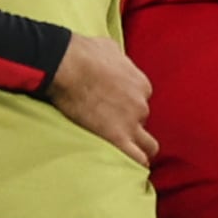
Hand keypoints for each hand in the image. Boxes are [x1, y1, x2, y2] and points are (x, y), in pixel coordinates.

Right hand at [46, 33, 156, 165]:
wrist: (69, 66)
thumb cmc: (84, 53)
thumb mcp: (109, 48)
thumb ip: (118, 58)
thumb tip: (113, 58)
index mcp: (141, 84)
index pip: (142, 100)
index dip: (129, 105)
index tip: (117, 107)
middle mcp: (141, 104)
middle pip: (143, 121)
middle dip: (132, 124)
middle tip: (115, 127)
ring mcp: (131, 123)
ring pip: (148, 145)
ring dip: (141, 149)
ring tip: (130, 156)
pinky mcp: (118, 138)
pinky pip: (136, 159)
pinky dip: (136, 164)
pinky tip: (132, 170)